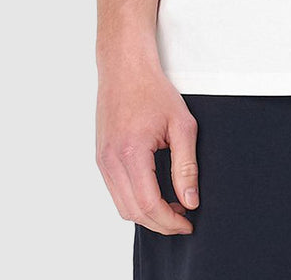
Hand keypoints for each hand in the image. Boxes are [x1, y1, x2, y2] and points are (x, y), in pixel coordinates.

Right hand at [96, 60, 198, 234]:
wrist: (126, 68)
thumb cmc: (154, 90)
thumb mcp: (182, 124)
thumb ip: (186, 165)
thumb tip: (190, 200)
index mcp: (131, 152)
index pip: (148, 204)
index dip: (170, 220)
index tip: (188, 222)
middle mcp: (111, 161)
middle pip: (133, 212)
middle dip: (160, 223)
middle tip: (184, 219)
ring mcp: (102, 160)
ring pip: (122, 206)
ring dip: (147, 214)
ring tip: (173, 207)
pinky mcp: (101, 158)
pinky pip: (116, 191)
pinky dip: (135, 200)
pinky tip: (155, 193)